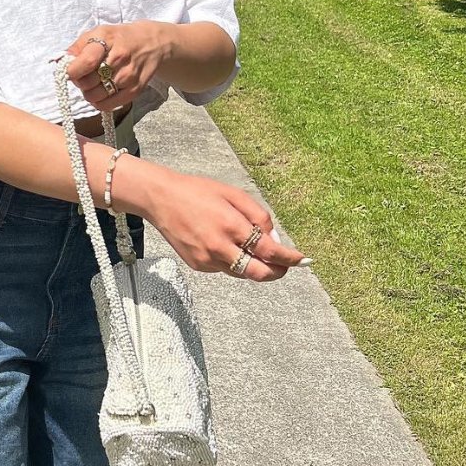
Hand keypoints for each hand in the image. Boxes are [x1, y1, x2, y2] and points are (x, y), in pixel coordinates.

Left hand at [63, 21, 168, 110]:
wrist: (152, 43)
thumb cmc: (120, 38)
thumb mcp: (99, 33)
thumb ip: (78, 46)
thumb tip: (60, 62)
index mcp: (108, 40)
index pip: (86, 61)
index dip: (72, 71)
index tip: (69, 72)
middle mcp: (119, 58)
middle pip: (88, 82)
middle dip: (79, 82)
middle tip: (84, 76)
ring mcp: (128, 76)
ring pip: (95, 96)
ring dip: (89, 92)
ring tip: (94, 83)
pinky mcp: (135, 91)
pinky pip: (107, 106)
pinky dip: (99, 102)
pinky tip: (101, 92)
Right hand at [145, 168, 306, 278]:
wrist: (161, 199)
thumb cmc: (199, 192)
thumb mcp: (234, 194)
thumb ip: (258, 216)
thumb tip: (273, 239)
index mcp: (231, 225)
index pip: (269, 251)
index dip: (290, 258)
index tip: (303, 260)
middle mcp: (220, 247)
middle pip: (259, 273)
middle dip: (277, 272)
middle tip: (286, 267)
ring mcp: (207, 259)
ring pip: (242, 273)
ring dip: (255, 265)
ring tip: (253, 248)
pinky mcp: (198, 265)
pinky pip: (225, 268)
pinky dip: (233, 260)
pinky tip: (224, 243)